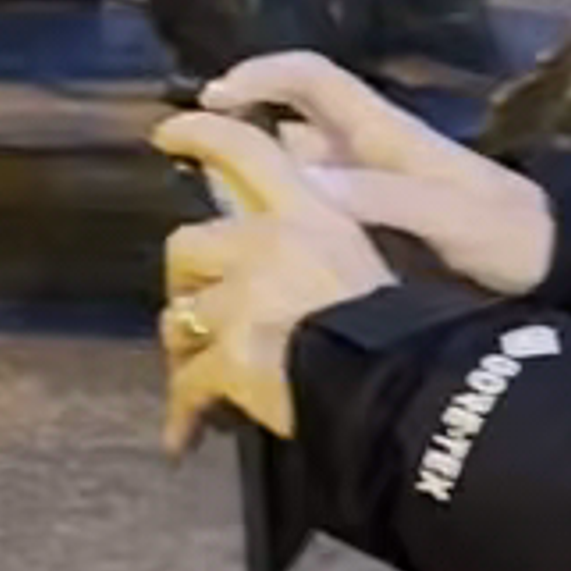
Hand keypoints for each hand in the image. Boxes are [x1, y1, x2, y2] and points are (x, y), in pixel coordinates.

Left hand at [155, 110, 397, 451]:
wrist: (404, 388)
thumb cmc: (403, 328)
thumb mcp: (368, 261)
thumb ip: (318, 246)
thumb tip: (282, 254)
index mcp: (309, 212)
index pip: (246, 150)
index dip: (202, 134)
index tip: (166, 132)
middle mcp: (267, 243)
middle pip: (186, 246)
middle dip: (187, 285)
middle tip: (202, 319)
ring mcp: (244, 298)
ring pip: (179, 319)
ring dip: (184, 352)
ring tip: (200, 386)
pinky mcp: (229, 354)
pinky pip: (187, 384)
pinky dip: (183, 414)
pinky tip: (184, 439)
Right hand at [192, 56, 555, 303]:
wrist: (562, 270)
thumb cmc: (513, 239)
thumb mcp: (452, 218)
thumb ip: (382, 198)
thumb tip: (302, 181)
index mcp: (387, 136)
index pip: (312, 79)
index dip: (260, 75)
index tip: (212, 97)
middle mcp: (370, 155)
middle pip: (289, 126)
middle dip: (238, 134)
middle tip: (188, 169)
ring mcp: (373, 193)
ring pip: (297, 175)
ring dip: (254, 188)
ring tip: (212, 228)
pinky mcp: (378, 232)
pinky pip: (315, 214)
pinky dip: (283, 224)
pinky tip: (260, 261)